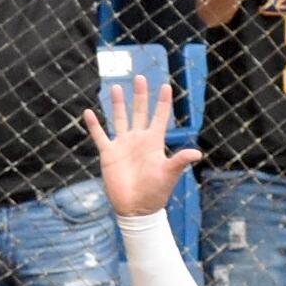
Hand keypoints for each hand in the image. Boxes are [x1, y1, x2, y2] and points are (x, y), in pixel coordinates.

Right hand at [83, 76, 203, 218]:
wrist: (136, 208)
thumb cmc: (155, 192)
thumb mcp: (169, 174)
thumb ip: (180, 161)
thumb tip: (197, 153)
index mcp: (154, 142)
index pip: (160, 117)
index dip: (163, 102)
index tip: (166, 86)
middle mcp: (138, 139)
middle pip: (139, 112)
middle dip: (140, 95)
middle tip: (140, 77)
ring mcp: (123, 145)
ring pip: (119, 119)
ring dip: (118, 104)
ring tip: (115, 87)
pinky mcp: (108, 154)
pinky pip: (100, 136)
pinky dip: (94, 125)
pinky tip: (88, 112)